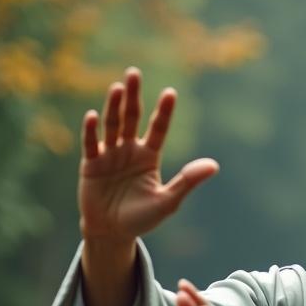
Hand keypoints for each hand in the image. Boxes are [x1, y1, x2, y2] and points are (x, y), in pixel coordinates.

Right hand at [79, 67, 217, 243]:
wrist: (112, 232)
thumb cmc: (141, 218)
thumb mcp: (167, 201)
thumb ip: (187, 181)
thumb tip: (214, 165)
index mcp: (149, 156)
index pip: (158, 129)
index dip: (164, 112)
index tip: (171, 93)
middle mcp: (129, 150)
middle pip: (131, 118)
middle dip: (133, 96)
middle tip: (134, 73)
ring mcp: (109, 155)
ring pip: (112, 125)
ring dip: (113, 107)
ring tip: (117, 88)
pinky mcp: (91, 164)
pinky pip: (91, 144)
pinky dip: (91, 131)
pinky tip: (93, 116)